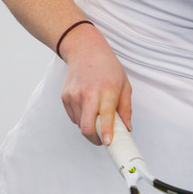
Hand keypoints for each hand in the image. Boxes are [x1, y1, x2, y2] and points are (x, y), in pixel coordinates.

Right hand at [59, 25, 131, 145]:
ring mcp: (74, 96)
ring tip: (96, 115)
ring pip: (80, 125)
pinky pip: (73, 117)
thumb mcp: (124, 84)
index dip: (106, 135)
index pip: (105, 119)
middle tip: (103, 139)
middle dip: (95, 139)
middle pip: (87, 128)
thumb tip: (127, 128)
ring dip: (89, 127)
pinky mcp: (65, 97)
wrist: (84, 50)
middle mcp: (88, 95)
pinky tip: (87, 107)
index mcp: (106, 92)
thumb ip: (125, 108)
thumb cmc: (107, 66)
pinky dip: (81, 118)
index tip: (108, 143)